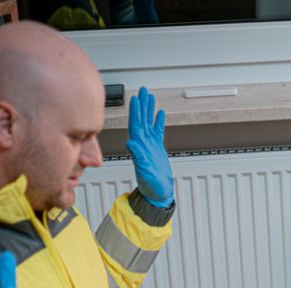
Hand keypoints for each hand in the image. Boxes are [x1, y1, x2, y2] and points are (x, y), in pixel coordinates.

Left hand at [128, 86, 173, 207]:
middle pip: (141, 119)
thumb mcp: (144, 171)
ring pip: (148, 122)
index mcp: (138, 147)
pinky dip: (158, 121)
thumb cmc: (151, 186)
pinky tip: (159, 113)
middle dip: (142, 104)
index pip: (136, 124)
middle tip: (143, 90)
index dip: (136, 111)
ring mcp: (149, 145)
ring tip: (150, 96)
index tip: (136, 98)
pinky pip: (157, 131)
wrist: (158, 193)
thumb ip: (138, 156)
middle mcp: (142, 143)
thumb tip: (131, 142)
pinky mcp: (157, 148)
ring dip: (148, 109)